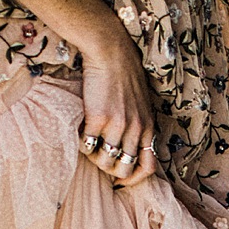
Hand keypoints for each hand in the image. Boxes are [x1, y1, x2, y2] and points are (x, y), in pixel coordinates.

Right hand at [80, 38, 157, 187]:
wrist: (111, 50)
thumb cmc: (124, 75)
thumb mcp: (141, 103)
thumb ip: (139, 124)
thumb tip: (129, 147)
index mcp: (148, 127)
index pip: (149, 166)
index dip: (135, 177)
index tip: (121, 178)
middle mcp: (136, 129)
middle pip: (124, 167)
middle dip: (111, 170)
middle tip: (100, 157)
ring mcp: (118, 125)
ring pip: (105, 161)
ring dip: (94, 158)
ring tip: (89, 144)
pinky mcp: (98, 117)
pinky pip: (87, 145)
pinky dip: (82, 144)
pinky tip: (80, 132)